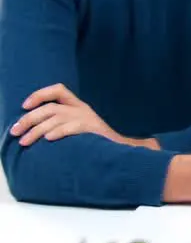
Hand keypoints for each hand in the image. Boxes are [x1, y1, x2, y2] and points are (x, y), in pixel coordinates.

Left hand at [11, 84, 134, 146]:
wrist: (122, 151)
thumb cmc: (96, 143)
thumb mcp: (79, 128)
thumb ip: (62, 124)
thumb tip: (34, 131)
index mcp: (78, 106)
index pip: (58, 90)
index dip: (39, 94)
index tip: (24, 106)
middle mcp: (82, 109)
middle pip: (50, 108)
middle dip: (28, 119)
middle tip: (15, 132)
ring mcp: (88, 118)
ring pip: (55, 118)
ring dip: (36, 130)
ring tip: (24, 142)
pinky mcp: (93, 129)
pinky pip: (71, 127)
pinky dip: (58, 132)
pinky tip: (48, 140)